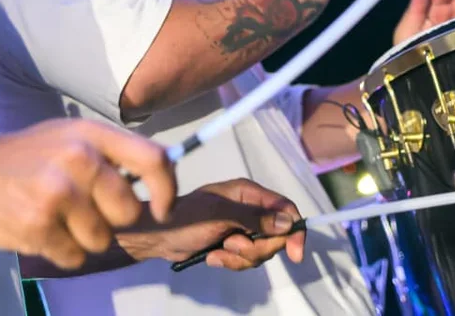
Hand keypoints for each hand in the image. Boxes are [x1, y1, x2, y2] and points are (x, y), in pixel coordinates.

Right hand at [0, 119, 176, 269]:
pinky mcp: (39, 224)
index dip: (166, 190)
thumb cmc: (30, 157)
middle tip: (84, 209)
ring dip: (84, 238)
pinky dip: (62, 252)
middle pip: (128, 211)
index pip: (153, 159)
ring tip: (57, 217)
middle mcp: (78, 159)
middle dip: (112, 219)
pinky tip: (42, 229)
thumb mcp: (71, 137)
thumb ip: (112, 155)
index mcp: (91, 134)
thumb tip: (158, 183)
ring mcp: (58, 192)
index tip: (162, 208)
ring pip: (102, 240)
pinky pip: (75, 257)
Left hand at [119, 178, 304, 270]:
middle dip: (256, 248)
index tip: (295, 253)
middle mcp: (249, 209)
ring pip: (261, 251)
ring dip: (240, 257)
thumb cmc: (186, 218)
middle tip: (232, 245)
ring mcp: (241, 228)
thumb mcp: (220, 216)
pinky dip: (231, 262)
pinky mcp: (233, 244)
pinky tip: (213, 256)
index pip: (284, 208)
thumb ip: (253, 218)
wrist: (159, 236)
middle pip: (276, 235)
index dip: (294, 230)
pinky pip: (246, 260)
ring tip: (219, 250)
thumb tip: (287, 222)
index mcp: (248, 193)